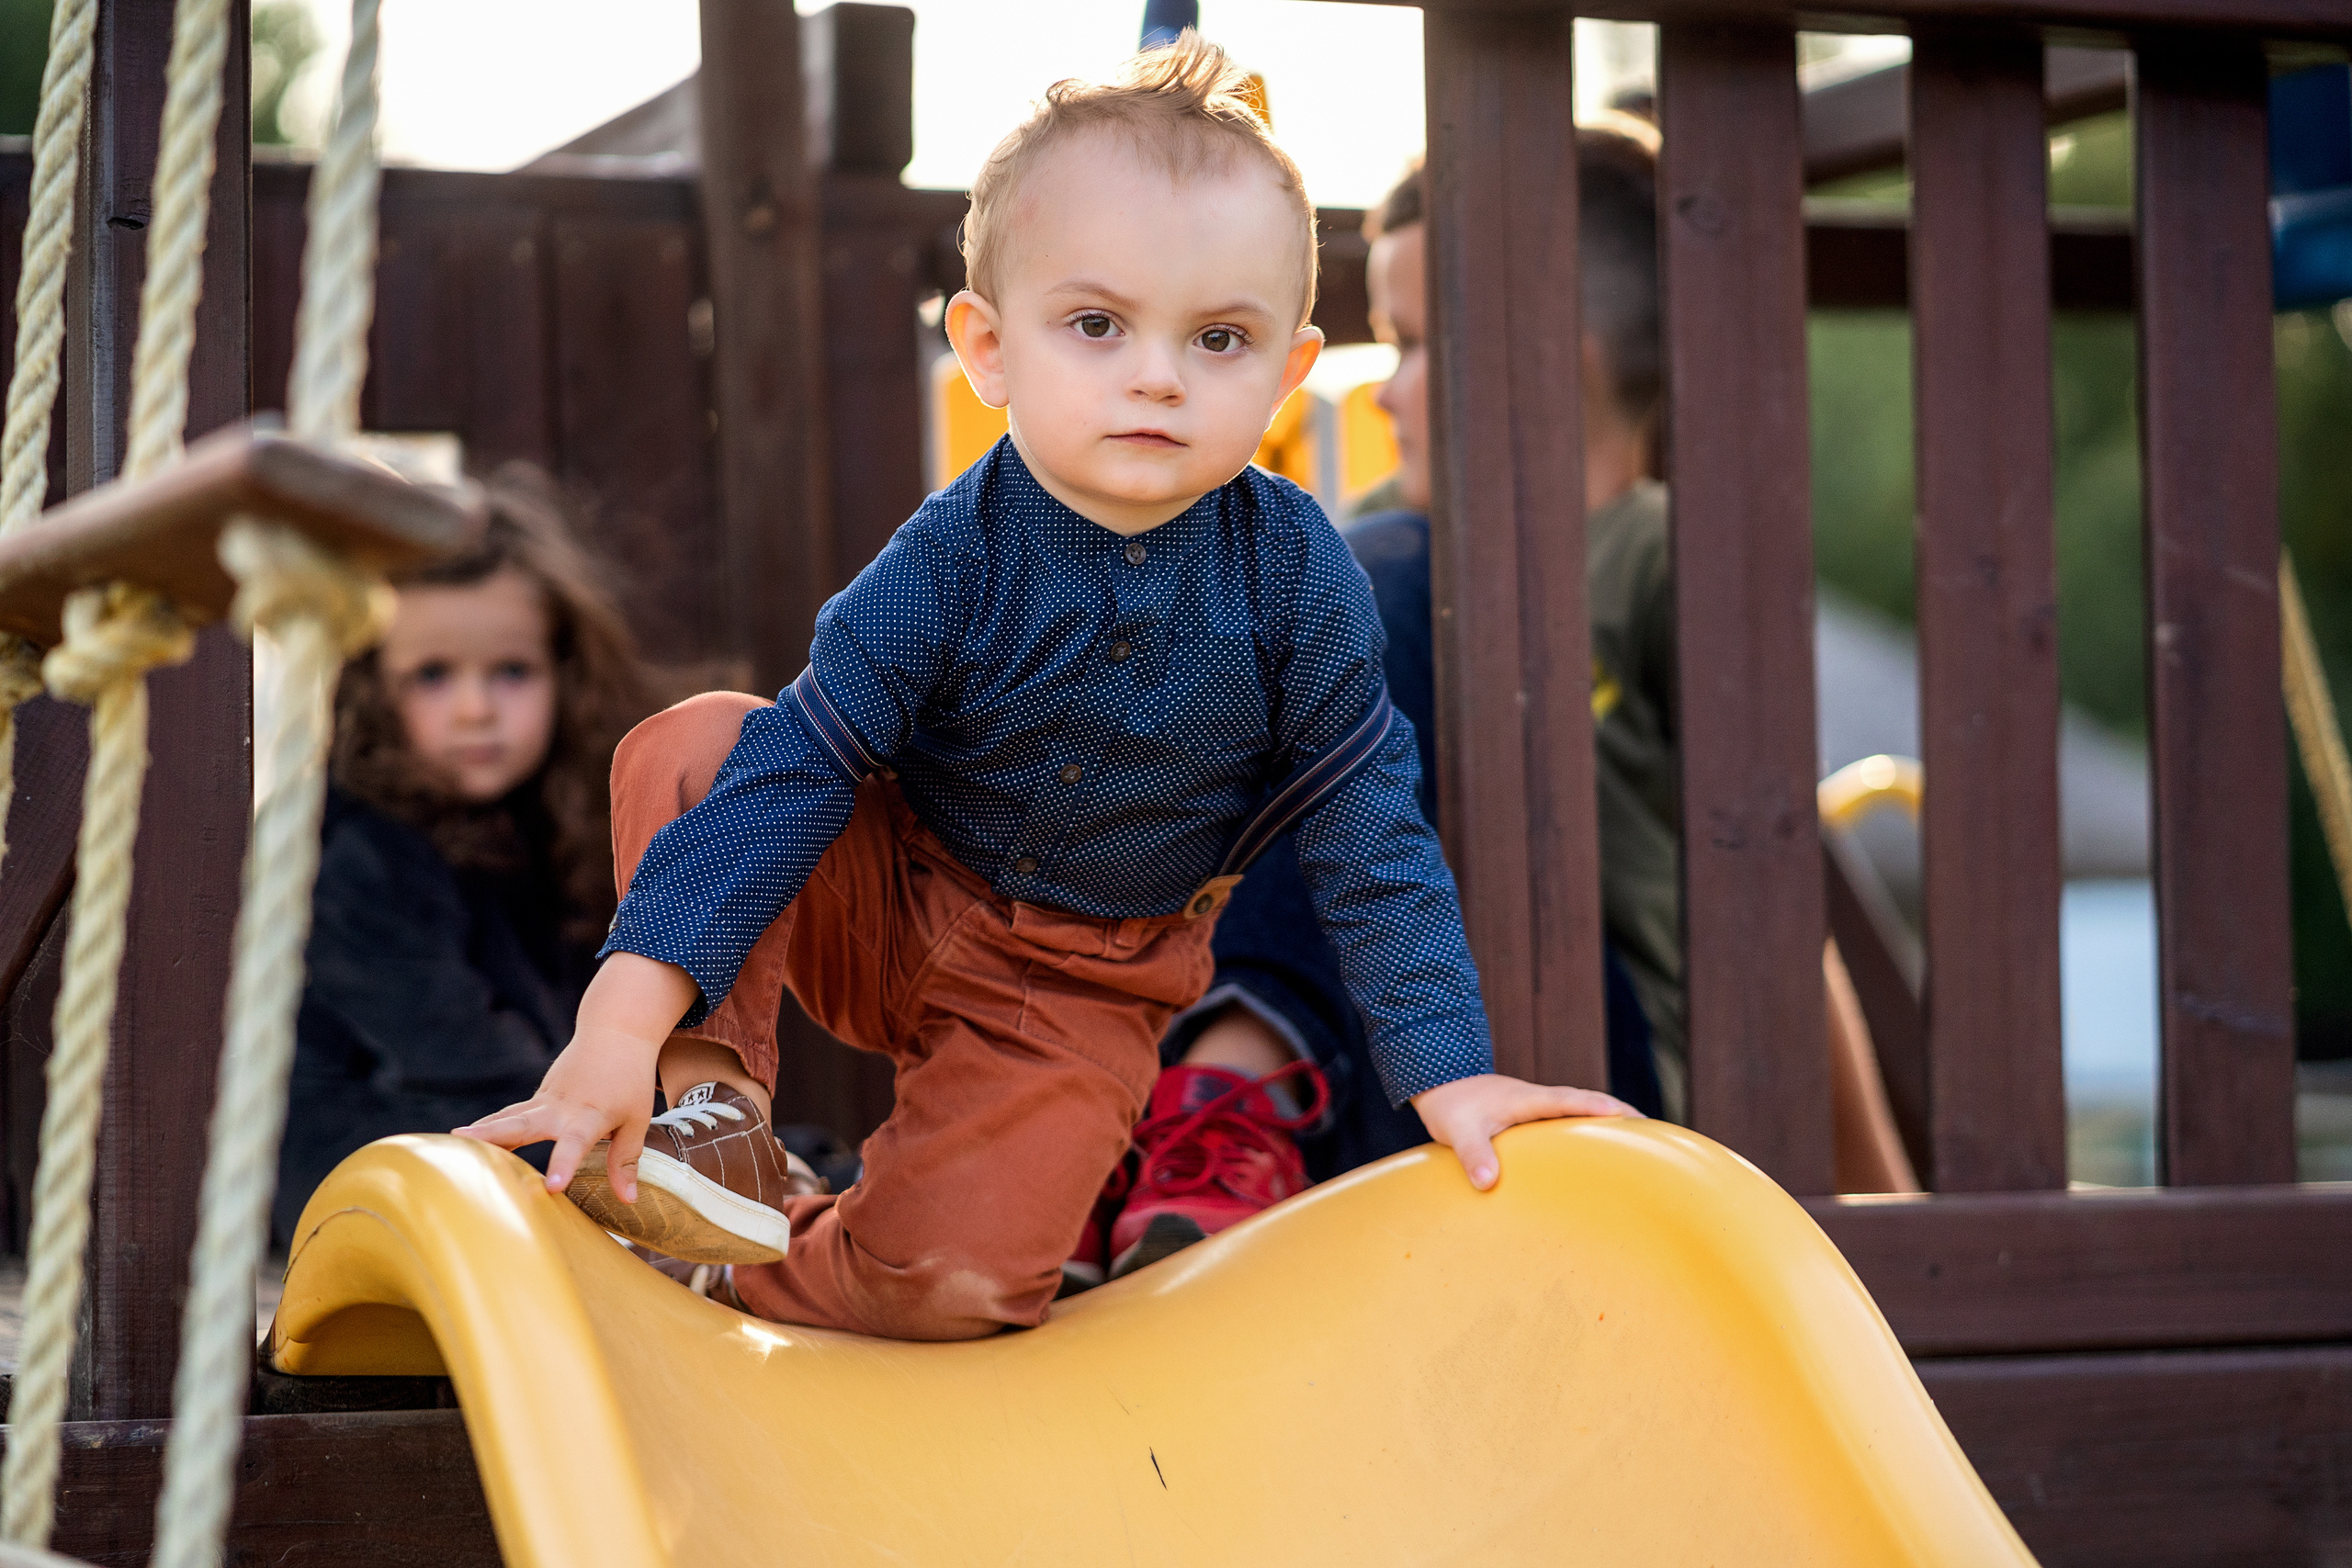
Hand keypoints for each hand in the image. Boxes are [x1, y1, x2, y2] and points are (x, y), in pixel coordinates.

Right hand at [451, 952, 696, 1200]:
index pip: (575, 1143)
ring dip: (481, 1131)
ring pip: (508, 1116)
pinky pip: (510, 1115)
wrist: (616, 1032)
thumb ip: (626, 1160)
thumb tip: (627, 1201)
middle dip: (494, 1136)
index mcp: (590, 1115)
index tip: (551, 1187)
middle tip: (464, 1144)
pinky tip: (466, 1143)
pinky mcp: (538, 1098)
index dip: (563, 1164)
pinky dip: (489, 1128)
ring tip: (451, 1144)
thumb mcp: (638, 1120)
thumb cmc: (630, 1080)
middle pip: (524, 1122)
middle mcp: (561, 1107)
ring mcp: (545, 1099)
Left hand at [1411, 1073, 1637, 1190]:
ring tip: (1642, 1144)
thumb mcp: (1457, 1131)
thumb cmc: (1450, 1106)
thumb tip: (1487, 1181)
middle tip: (1654, 1133)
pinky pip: (1568, 1122)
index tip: (1622, 1115)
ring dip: (1607, 1123)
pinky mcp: (1533, 1118)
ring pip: (1580, 1113)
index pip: (1566, 1101)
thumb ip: (1473, 1154)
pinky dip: (1588, 1130)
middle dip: (1619, 1115)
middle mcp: (1538, 1101)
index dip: (1593, 1108)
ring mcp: (1537, 1109)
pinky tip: (1600, 1151)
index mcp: (1526, 1100)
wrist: (1440, 1085)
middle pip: (1586, 1104)